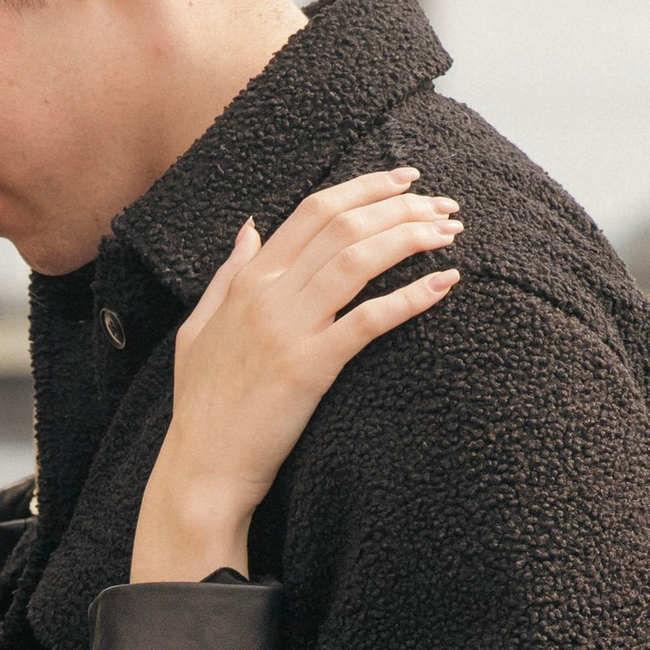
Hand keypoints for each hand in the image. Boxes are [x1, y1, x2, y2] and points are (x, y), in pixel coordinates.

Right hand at [133, 168, 462, 579]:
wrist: (202, 470)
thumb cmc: (201, 408)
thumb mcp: (199, 328)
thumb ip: (227, 275)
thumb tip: (249, 227)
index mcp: (247, 281)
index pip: (313, 211)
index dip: (365, 188)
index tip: (405, 180)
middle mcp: (268, 295)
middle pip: (344, 226)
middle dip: (401, 206)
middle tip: (444, 205)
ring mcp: (288, 330)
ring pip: (359, 259)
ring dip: (411, 238)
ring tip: (450, 234)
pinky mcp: (309, 369)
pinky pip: (368, 321)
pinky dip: (410, 298)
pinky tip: (446, 283)